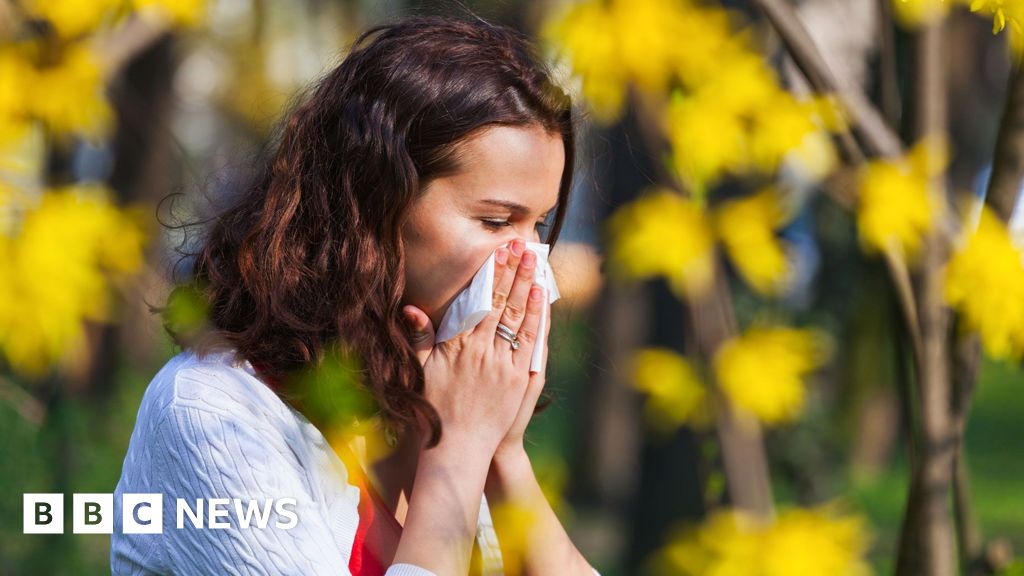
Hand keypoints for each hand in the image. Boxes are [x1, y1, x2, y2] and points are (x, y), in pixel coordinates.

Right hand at [400, 238, 545, 456]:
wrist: (458, 448)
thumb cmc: (435, 409)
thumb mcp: (421, 372)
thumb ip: (419, 338)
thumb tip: (411, 309)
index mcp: (457, 346)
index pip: (478, 301)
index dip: (490, 274)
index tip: (498, 252)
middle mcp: (481, 352)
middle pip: (500, 303)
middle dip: (512, 271)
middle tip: (522, 246)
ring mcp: (502, 365)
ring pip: (517, 317)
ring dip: (527, 287)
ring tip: (534, 262)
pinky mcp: (518, 380)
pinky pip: (530, 342)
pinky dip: (536, 318)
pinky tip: (540, 297)